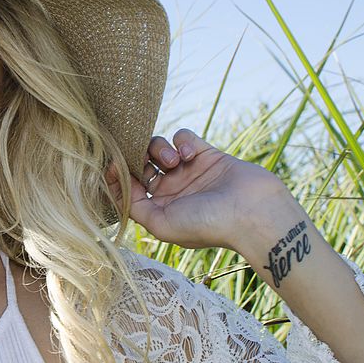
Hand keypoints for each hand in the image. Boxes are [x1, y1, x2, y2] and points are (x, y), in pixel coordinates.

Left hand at [105, 128, 291, 250]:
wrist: (253, 213)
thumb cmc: (207, 225)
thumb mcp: (161, 224)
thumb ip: (135, 207)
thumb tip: (116, 185)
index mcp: (159, 208)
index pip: (128, 187)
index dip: (117, 175)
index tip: (110, 164)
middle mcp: (171, 190)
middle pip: (140, 164)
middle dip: (136, 158)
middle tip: (143, 160)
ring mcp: (189, 171)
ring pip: (158, 148)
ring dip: (158, 149)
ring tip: (173, 161)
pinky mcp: (207, 154)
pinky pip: (183, 137)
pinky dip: (183, 141)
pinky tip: (191, 155)